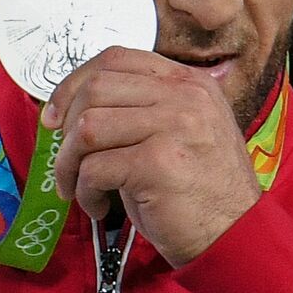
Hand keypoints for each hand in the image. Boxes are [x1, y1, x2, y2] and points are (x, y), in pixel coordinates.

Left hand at [42, 47, 260, 266]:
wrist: (235, 234)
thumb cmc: (202, 192)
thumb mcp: (183, 133)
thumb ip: (145, 110)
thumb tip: (77, 107)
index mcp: (189, 83)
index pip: (118, 58)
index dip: (75, 82)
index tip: (57, 115)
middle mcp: (184, 96)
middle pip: (97, 88)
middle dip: (67, 128)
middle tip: (65, 161)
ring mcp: (173, 126)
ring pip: (88, 127)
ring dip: (69, 163)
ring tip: (78, 189)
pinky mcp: (157, 162)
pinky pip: (95, 168)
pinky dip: (85, 192)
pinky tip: (99, 207)